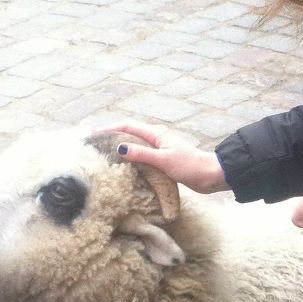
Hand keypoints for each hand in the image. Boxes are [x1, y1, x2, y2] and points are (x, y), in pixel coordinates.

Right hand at [98, 121, 228, 194]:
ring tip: (104, 155)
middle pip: (129, 133)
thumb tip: (119, 147)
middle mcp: (156, 139)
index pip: (127, 126)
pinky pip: (142, 156)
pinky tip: (125, 168)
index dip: (110, 128)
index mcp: (156, 134)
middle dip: (112, 136)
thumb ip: (142, 154)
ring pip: (135, 145)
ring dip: (121, 147)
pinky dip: (131, 158)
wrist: (209, 175)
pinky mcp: (162, 160)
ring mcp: (159, 149)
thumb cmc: (189, 166)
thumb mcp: (163, 160)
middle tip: (95, 145)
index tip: (93, 133)